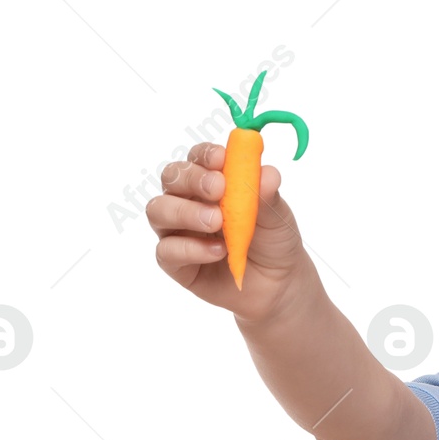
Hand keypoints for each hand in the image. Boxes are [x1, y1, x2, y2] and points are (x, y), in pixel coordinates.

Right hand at [147, 142, 315, 323]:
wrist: (279, 284)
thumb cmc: (273, 241)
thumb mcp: (277, 217)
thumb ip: (268, 195)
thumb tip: (268, 173)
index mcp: (211, 181)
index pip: (197, 158)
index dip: (205, 155)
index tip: (222, 158)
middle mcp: (188, 201)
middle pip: (171, 178)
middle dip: (192, 179)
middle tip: (218, 189)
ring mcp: (178, 231)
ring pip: (158, 211)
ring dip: (185, 212)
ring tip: (216, 222)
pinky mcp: (176, 263)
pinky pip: (166, 251)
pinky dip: (191, 249)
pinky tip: (218, 252)